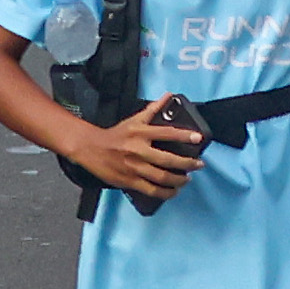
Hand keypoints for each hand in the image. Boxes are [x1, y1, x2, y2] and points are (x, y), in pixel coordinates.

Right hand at [68, 96, 203, 200]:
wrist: (90, 148)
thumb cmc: (116, 134)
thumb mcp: (135, 119)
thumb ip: (154, 109)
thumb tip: (169, 95)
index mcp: (141, 133)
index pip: (167, 133)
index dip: (184, 136)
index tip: (198, 138)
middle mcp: (138, 150)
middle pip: (167, 160)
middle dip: (187, 164)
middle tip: (199, 165)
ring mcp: (133, 167)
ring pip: (160, 177)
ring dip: (178, 180)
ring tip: (187, 180)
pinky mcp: (127, 181)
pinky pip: (149, 189)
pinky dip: (163, 193)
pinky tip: (173, 192)